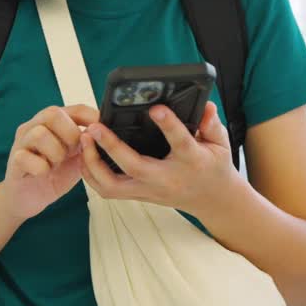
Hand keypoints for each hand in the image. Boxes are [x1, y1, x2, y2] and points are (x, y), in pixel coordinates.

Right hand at [0, 105, 98, 221]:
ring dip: (55, 152)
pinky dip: (40, 167)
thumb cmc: (53, 174)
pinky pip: (25, 157)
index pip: (74, 109)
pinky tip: (44, 173)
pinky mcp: (14, 161)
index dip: (90, 117)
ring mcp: (22, 143)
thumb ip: (88, 144)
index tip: (101, 130)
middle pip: (52, 113)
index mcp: (53, 123)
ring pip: (39, 134)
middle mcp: (35, 127)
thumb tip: (108, 134)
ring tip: (56, 164)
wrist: (27, 198)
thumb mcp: (77, 157)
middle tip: (72, 151)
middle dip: (70, 134)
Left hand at [79, 101, 240, 218]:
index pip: (180, 142)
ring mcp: (150, 190)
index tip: (155, 109)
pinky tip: (85, 155)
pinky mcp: (138, 195)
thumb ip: (211, 123)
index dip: (168, 125)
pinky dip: (92, 175)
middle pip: (134, 167)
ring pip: (113, 186)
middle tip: (95, 127)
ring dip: (94, 164)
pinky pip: (108, 190)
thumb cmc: (213, 166)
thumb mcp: (220, 143)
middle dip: (111, 146)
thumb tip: (205, 106)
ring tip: (85, 140)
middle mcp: (166, 178)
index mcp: (191, 161)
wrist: (212, 199)